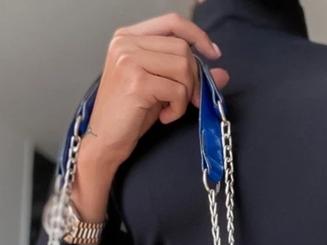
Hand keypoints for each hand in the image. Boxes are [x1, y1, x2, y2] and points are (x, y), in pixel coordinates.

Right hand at [80, 12, 228, 173]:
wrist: (105, 141)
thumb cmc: (128, 115)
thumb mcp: (159, 88)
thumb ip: (185, 74)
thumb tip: (222, 73)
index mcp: (128, 37)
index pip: (172, 22)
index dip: (197, 35)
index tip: (213, 54)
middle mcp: (125, 43)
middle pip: (181, 47)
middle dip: (193, 76)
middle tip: (189, 99)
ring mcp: (129, 60)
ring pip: (182, 66)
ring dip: (185, 93)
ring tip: (171, 108)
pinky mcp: (137, 82)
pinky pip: (177, 90)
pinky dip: (178, 108)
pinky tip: (165, 117)